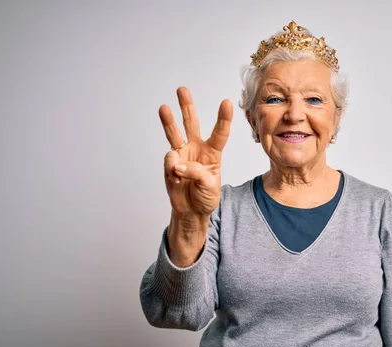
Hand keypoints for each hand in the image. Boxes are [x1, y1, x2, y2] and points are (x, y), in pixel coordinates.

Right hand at [161, 87, 232, 216]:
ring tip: (164, 108)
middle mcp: (196, 148)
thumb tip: (177, 163)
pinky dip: (173, 170)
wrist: (191, 211)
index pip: (220, 133)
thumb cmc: (206, 197)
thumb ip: (197, 173)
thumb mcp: (210, 187)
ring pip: (174, 133)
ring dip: (168, 121)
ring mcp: (181, 154)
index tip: (227, 103)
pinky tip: (177, 180)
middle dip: (186, 106)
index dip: (223, 118)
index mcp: (213, 152)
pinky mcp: (170, 164)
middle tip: (182, 89)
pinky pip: (169, 162)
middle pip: (191, 123)